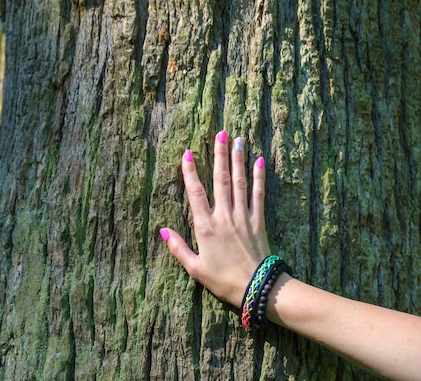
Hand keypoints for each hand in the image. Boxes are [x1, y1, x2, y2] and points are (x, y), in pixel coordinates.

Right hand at [160, 130, 270, 307]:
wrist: (256, 288)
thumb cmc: (223, 281)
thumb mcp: (195, 268)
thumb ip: (178, 248)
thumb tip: (162, 231)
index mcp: (205, 227)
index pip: (195, 193)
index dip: (190, 172)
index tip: (188, 153)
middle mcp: (224, 216)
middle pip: (220, 179)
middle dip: (219, 154)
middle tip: (221, 133)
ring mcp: (242, 217)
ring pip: (239, 182)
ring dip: (238, 159)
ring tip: (237, 139)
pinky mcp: (258, 221)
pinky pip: (258, 194)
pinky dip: (259, 176)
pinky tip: (259, 160)